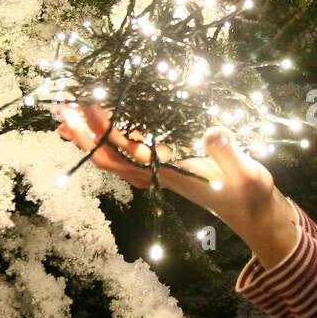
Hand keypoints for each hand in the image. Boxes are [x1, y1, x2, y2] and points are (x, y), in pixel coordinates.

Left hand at [53, 102, 299, 263]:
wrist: (254, 215)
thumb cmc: (251, 194)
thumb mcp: (247, 172)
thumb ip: (229, 152)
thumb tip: (211, 130)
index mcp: (172, 173)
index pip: (127, 148)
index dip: (104, 127)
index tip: (87, 102)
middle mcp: (158, 176)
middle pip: (109, 156)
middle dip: (85, 132)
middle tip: (61, 105)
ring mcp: (159, 175)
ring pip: (114, 158)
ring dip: (90, 138)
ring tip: (68, 115)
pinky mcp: (165, 170)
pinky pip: (127, 156)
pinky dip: (109, 141)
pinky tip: (103, 128)